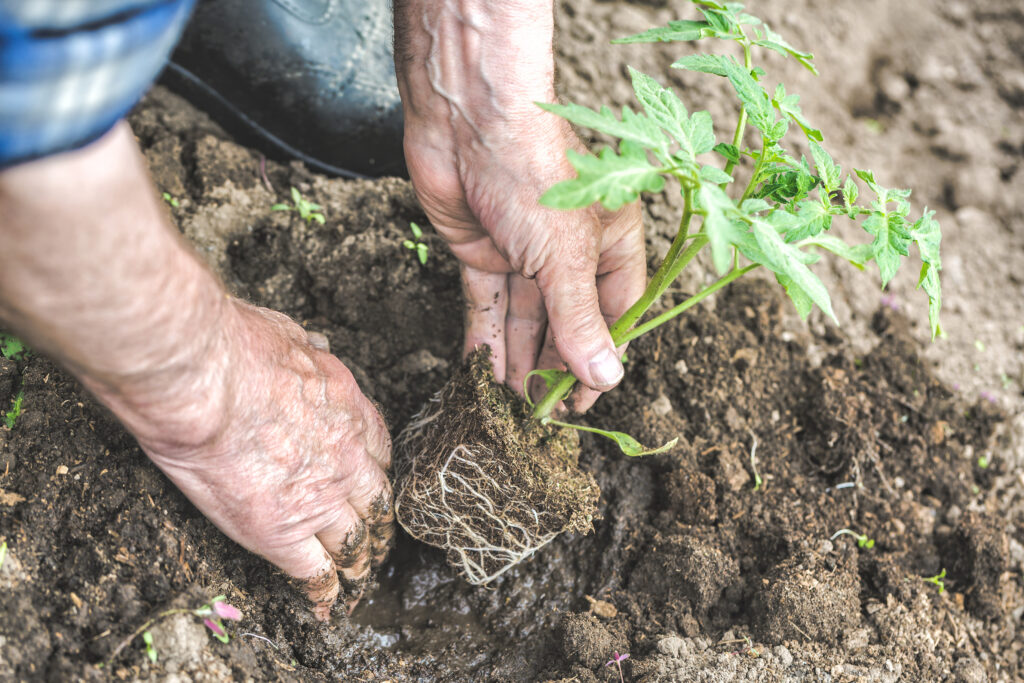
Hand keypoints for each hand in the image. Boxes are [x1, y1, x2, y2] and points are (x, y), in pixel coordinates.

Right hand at [132, 300, 393, 620]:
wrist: (202, 376)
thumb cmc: (234, 344)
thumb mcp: (290, 333)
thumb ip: (309, 348)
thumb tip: (314, 344)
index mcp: (349, 410)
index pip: (380, 451)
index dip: (375, 472)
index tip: (370, 484)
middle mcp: (346, 457)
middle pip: (377, 501)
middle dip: (378, 522)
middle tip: (375, 539)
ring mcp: (318, 497)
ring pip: (354, 540)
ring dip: (359, 560)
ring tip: (359, 578)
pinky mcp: (280, 530)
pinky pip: (314, 572)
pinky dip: (323, 591)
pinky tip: (326, 604)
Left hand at [395, 0, 645, 411]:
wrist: (466, 117)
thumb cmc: (534, 170)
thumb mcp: (566, 255)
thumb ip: (580, 319)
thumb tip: (606, 377)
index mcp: (611, 243)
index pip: (614, 314)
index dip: (600, 358)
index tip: (584, 402)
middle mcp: (569, 250)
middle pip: (565, 321)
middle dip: (553, 367)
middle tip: (539, 414)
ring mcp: (523, 251)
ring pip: (524, 318)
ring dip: (517, 360)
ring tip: (508, 406)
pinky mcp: (480, 250)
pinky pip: (485, 304)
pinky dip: (483, 337)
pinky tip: (480, 373)